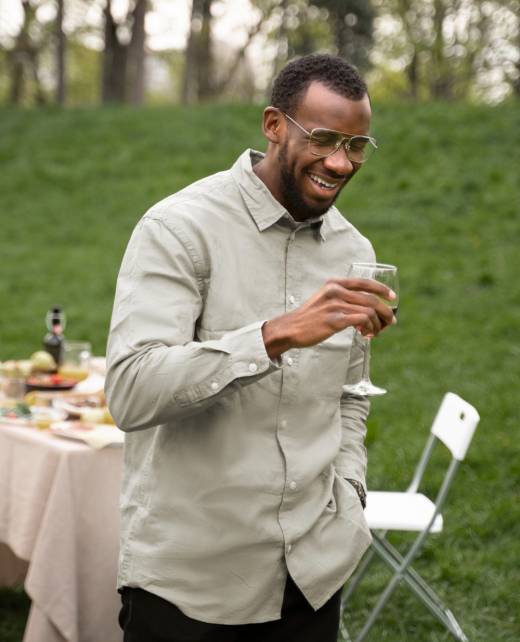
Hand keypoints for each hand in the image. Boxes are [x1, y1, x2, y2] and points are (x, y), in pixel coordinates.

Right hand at [262, 278, 396, 359]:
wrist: (291, 328)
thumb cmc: (309, 318)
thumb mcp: (324, 300)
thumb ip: (342, 298)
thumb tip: (365, 310)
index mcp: (334, 284)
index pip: (364, 282)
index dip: (382, 289)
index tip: (392, 298)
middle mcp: (336, 291)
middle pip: (371, 299)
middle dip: (385, 312)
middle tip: (390, 323)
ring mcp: (335, 305)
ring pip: (369, 311)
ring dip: (377, 324)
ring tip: (374, 333)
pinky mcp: (335, 320)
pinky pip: (362, 320)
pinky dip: (369, 328)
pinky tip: (366, 334)